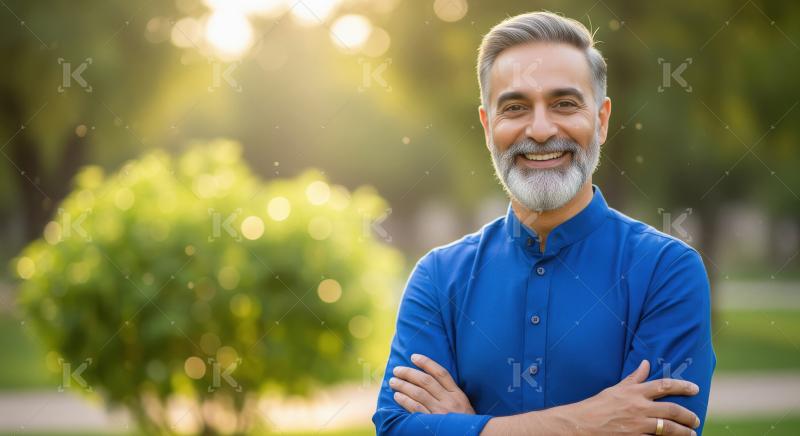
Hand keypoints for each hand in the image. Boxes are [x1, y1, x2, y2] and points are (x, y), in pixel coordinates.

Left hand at [389, 353, 474, 414]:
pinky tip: (397, 396)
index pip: (441, 373)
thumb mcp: (463, 405)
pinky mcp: (432, 423)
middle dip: (409, 373)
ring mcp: (441, 412)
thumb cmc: (464, 422)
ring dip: (403, 386)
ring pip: (418, 393)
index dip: (426, 363)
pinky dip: (405, 401)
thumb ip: (450, 393)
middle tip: (397, 370)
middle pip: (426, 381)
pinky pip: (416, 409)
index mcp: (458, 395)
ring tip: (393, 382)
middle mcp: (450, 401)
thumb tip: (429, 380)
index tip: (413, 356)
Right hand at [554, 360, 701, 434]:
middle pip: (672, 410)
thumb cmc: (597, 406)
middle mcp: (638, 407)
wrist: (581, 424)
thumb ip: (634, 378)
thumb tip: (646, 363)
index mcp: (634, 392)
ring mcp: (637, 425)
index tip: (695, 389)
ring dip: (683, 432)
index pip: (664, 385)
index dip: (682, 386)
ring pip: (668, 428)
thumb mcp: (616, 389)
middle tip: (696, 419)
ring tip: (691, 433)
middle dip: (688, 416)